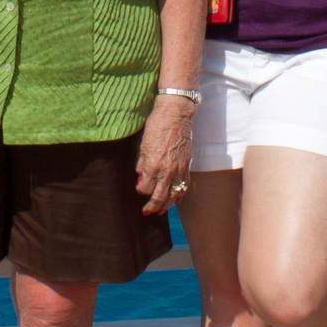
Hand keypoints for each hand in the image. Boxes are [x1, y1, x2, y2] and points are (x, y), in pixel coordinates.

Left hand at [135, 93, 196, 214]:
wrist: (175, 115)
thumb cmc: (157, 125)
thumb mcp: (143, 144)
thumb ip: (142, 163)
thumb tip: (141, 176)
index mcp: (153, 165)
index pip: (145, 187)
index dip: (141, 189)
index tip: (139, 186)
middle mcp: (166, 170)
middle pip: (159, 197)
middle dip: (153, 206)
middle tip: (148, 212)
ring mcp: (179, 169)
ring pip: (173, 194)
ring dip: (167, 205)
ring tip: (161, 210)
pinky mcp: (187, 165)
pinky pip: (185, 185)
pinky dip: (180, 194)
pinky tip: (176, 199)